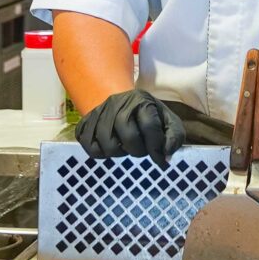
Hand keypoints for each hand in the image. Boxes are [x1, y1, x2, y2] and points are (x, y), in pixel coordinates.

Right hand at [75, 90, 191, 162]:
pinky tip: (110, 147)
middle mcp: (118, 103)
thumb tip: (165, 157)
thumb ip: (174, 137)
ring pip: (107, 144)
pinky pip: (90, 147)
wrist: (120, 101)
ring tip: (125, 147)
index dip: (156, 148)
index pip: (150, 127)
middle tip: (140, 151)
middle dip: (137, 151)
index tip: (160, 159)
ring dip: (119, 153)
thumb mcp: (167, 120)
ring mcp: (99, 112)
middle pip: (128, 135)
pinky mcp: (85, 123)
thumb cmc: (148, 115)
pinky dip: (101, 153)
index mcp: (141, 100)